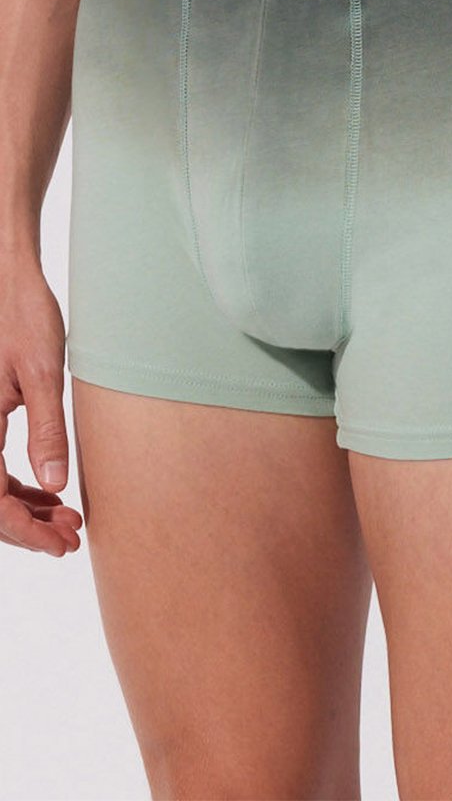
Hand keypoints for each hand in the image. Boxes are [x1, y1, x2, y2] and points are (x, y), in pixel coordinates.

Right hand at [0, 255, 81, 554]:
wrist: (7, 279)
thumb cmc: (22, 315)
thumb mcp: (41, 373)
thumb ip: (47, 431)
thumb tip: (54, 484)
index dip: (23, 531)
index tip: (59, 545)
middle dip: (25, 527)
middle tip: (70, 537)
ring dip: (22, 509)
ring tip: (66, 520)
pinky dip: (16, 485)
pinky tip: (48, 492)